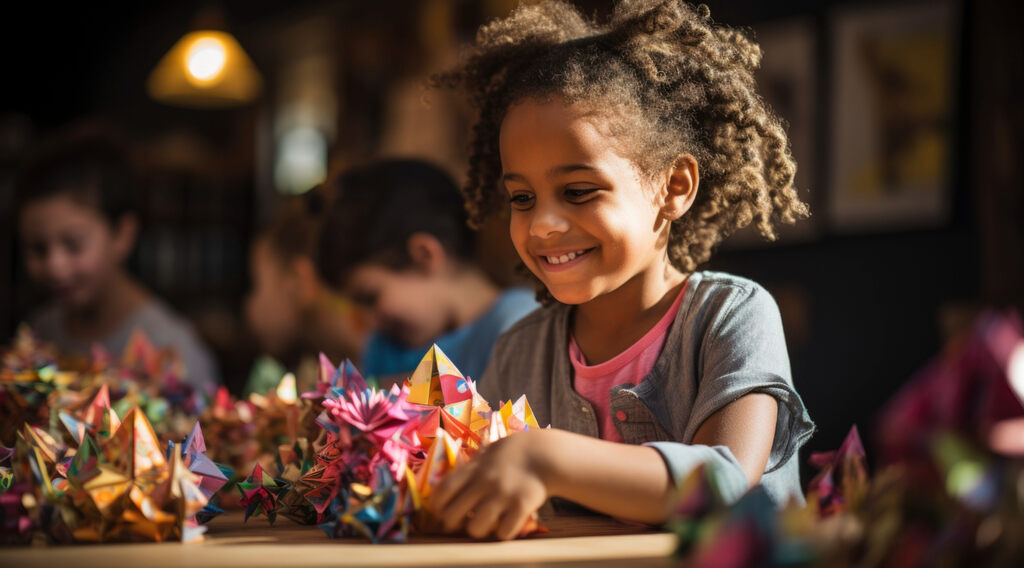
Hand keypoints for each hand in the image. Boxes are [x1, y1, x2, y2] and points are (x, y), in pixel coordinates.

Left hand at [429, 429, 550, 539]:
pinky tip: (506, 524)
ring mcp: (503, 494)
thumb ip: (470, 468)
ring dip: (477, 530)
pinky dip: (502, 532)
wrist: (546, 453)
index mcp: (474, 468)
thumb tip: (447, 487)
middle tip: (460, 523)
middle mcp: (485, 481)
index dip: (437, 505)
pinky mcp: (522, 505)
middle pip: (453, 514)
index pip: (443, 490)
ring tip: (484, 524)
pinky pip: (503, 532)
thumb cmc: (514, 453)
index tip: (441, 511)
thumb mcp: (488, 453)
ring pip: (476, 528)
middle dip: (452, 523)